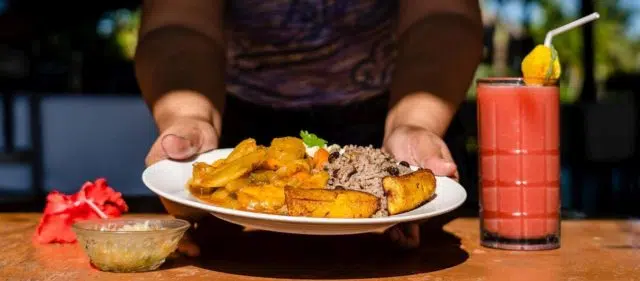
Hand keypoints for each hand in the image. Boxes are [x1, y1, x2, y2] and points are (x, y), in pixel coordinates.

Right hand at [145, 116, 219, 256]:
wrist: (197, 127)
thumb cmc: (189, 127)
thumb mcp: (187, 130)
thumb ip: (181, 138)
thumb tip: (172, 145)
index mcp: (158, 173)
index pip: (166, 198)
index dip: (175, 215)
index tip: (184, 231)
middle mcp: (169, 187)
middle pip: (178, 212)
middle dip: (184, 231)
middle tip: (194, 250)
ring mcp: (185, 192)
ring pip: (191, 214)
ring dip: (199, 227)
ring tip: (204, 245)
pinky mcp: (201, 194)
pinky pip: (206, 207)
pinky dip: (215, 216)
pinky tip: (226, 224)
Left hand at [382, 125, 458, 247]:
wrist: (401, 135)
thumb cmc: (418, 138)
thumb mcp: (426, 144)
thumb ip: (434, 157)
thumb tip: (449, 168)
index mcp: (443, 185)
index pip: (439, 202)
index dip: (430, 213)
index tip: (420, 219)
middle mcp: (428, 196)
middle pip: (422, 215)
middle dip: (411, 226)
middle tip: (398, 234)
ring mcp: (411, 199)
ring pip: (408, 219)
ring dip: (399, 228)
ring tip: (390, 235)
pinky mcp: (395, 198)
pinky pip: (392, 212)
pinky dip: (386, 219)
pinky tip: (378, 224)